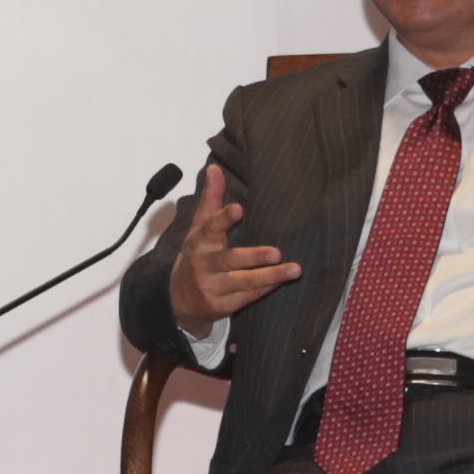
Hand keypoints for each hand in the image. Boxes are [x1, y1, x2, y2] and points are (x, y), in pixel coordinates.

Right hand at [163, 166, 302, 336]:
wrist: (179, 298)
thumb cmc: (198, 254)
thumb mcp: (200, 227)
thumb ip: (211, 198)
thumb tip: (214, 168)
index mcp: (199, 242)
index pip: (210, 228)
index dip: (223, 219)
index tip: (238, 209)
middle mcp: (204, 265)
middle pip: (229, 260)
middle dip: (253, 257)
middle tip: (276, 252)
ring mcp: (212, 287)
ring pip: (243, 282)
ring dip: (270, 276)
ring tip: (294, 270)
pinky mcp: (222, 305)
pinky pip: (247, 297)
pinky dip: (266, 289)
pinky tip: (283, 281)